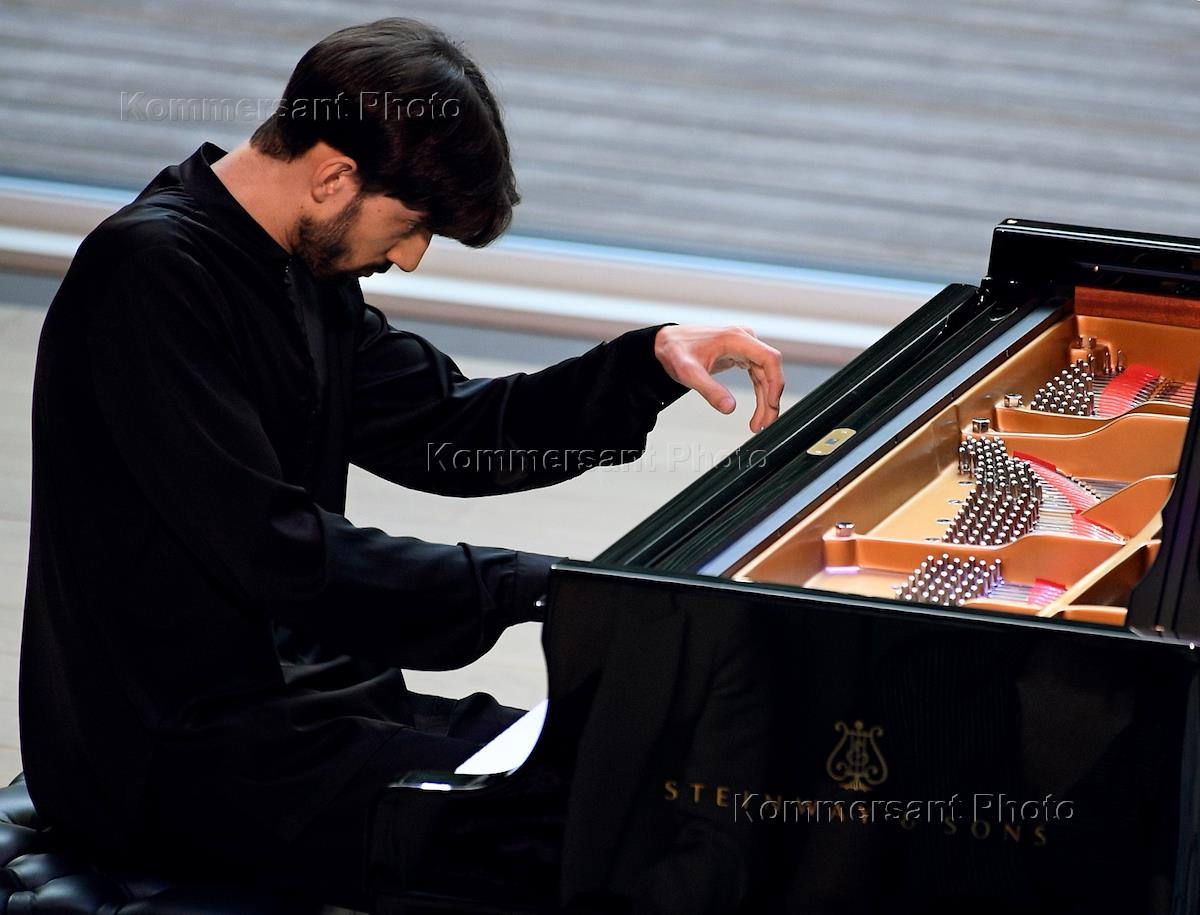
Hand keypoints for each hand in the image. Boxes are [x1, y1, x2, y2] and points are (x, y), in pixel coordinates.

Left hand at [653, 325, 783, 432]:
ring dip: (765, 400)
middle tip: (764, 424)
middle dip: (769, 399)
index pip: (769, 359)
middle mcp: (744, 339)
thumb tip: (730, 409)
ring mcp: (744, 346)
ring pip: (765, 376)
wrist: (666, 343)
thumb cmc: (675, 352)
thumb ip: (710, 391)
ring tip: (759, 424)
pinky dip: (759, 393)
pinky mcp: (741, 354)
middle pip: (769, 371)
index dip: (775, 383)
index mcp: (736, 338)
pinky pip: (757, 375)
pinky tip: (757, 411)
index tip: (772, 406)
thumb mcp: (689, 374)